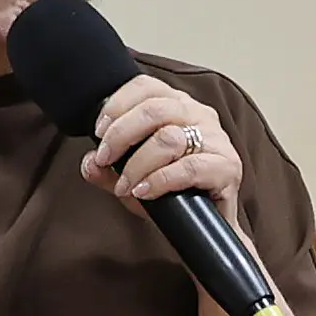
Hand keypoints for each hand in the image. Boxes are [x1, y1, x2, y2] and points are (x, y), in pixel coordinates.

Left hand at [79, 72, 243, 217]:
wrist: (206, 228)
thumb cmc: (174, 194)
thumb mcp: (132, 179)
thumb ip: (107, 170)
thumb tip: (88, 164)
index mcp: (178, 105)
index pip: (145, 87)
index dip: (117, 105)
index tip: (98, 132)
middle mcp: (199, 115)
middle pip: (154, 110)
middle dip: (121, 135)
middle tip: (104, 159)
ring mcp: (216, 139)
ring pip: (169, 138)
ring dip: (138, 163)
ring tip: (125, 184)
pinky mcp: (228, 167)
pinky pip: (189, 168)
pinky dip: (160, 180)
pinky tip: (145, 191)